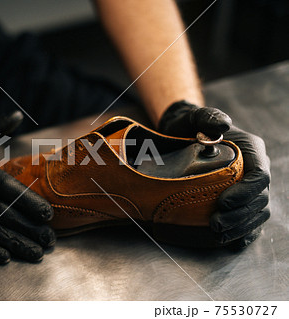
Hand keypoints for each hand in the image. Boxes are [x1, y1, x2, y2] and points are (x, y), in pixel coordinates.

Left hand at [159, 101, 270, 247]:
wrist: (182, 135)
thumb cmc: (190, 126)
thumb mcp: (195, 118)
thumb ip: (208, 117)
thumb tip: (222, 125)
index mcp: (252, 150)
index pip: (260, 175)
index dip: (246, 192)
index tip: (224, 203)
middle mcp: (255, 169)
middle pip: (260, 198)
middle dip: (241, 215)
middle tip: (216, 224)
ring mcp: (249, 186)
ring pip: (257, 212)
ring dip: (240, 227)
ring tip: (218, 234)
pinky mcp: (240, 199)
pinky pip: (250, 219)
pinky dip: (243, 233)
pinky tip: (231, 242)